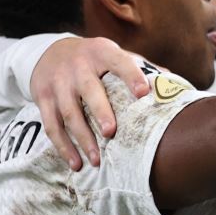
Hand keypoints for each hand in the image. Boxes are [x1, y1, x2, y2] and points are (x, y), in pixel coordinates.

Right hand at [29, 37, 150, 170]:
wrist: (50, 51)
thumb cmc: (95, 59)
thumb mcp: (113, 54)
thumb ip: (141, 66)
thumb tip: (173, 83)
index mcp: (101, 52)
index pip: (119, 62)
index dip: (131, 76)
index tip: (144, 92)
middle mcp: (77, 66)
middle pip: (89, 90)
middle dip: (100, 112)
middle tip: (111, 132)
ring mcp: (57, 82)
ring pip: (69, 113)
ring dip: (82, 139)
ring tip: (96, 160)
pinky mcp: (42, 97)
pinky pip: (52, 125)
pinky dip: (63, 146)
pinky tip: (75, 163)